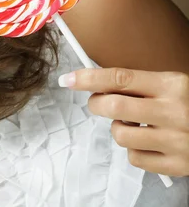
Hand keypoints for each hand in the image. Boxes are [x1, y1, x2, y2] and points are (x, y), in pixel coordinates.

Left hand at [58, 67, 188, 176]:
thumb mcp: (173, 85)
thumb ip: (140, 85)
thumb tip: (95, 84)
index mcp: (173, 85)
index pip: (119, 78)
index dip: (88, 78)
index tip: (67, 80)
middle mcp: (175, 112)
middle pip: (113, 107)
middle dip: (96, 104)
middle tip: (98, 103)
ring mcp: (176, 141)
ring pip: (120, 134)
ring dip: (117, 128)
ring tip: (133, 123)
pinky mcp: (177, 166)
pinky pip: (135, 158)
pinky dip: (134, 149)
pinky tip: (148, 141)